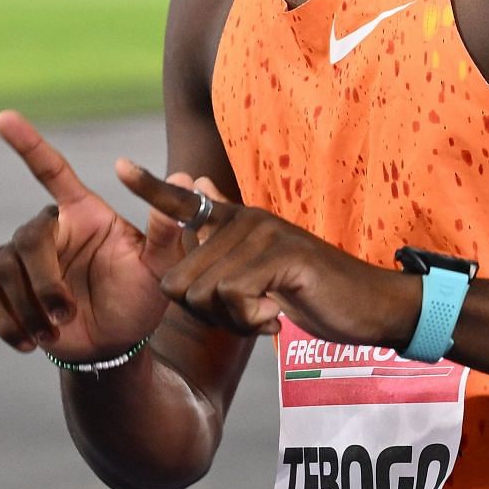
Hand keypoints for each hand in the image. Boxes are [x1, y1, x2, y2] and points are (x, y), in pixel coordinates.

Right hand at [0, 111, 196, 362]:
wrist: (114, 345)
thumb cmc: (140, 299)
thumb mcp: (161, 266)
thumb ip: (169, 227)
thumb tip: (183, 175)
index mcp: (82, 213)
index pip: (51, 170)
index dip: (28, 143)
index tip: (4, 117)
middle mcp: (49, 230)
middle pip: (27, 238)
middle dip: (44, 280)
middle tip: (66, 314)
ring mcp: (21, 260)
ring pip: (5, 269)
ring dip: (28, 307)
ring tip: (54, 332)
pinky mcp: (3, 289)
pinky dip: (6, 323)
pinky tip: (28, 342)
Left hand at [116, 161, 420, 347]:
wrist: (370, 305)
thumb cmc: (312, 293)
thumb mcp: (264, 271)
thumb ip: (226, 242)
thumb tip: (199, 186)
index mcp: (237, 222)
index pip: (185, 203)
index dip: (150, 187)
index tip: (118, 166)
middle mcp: (245, 221)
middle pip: (180, 282)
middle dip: (205, 315)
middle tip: (246, 316)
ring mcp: (263, 235)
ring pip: (203, 294)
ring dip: (230, 322)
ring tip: (265, 315)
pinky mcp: (280, 257)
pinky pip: (233, 298)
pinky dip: (250, 321)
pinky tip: (275, 318)